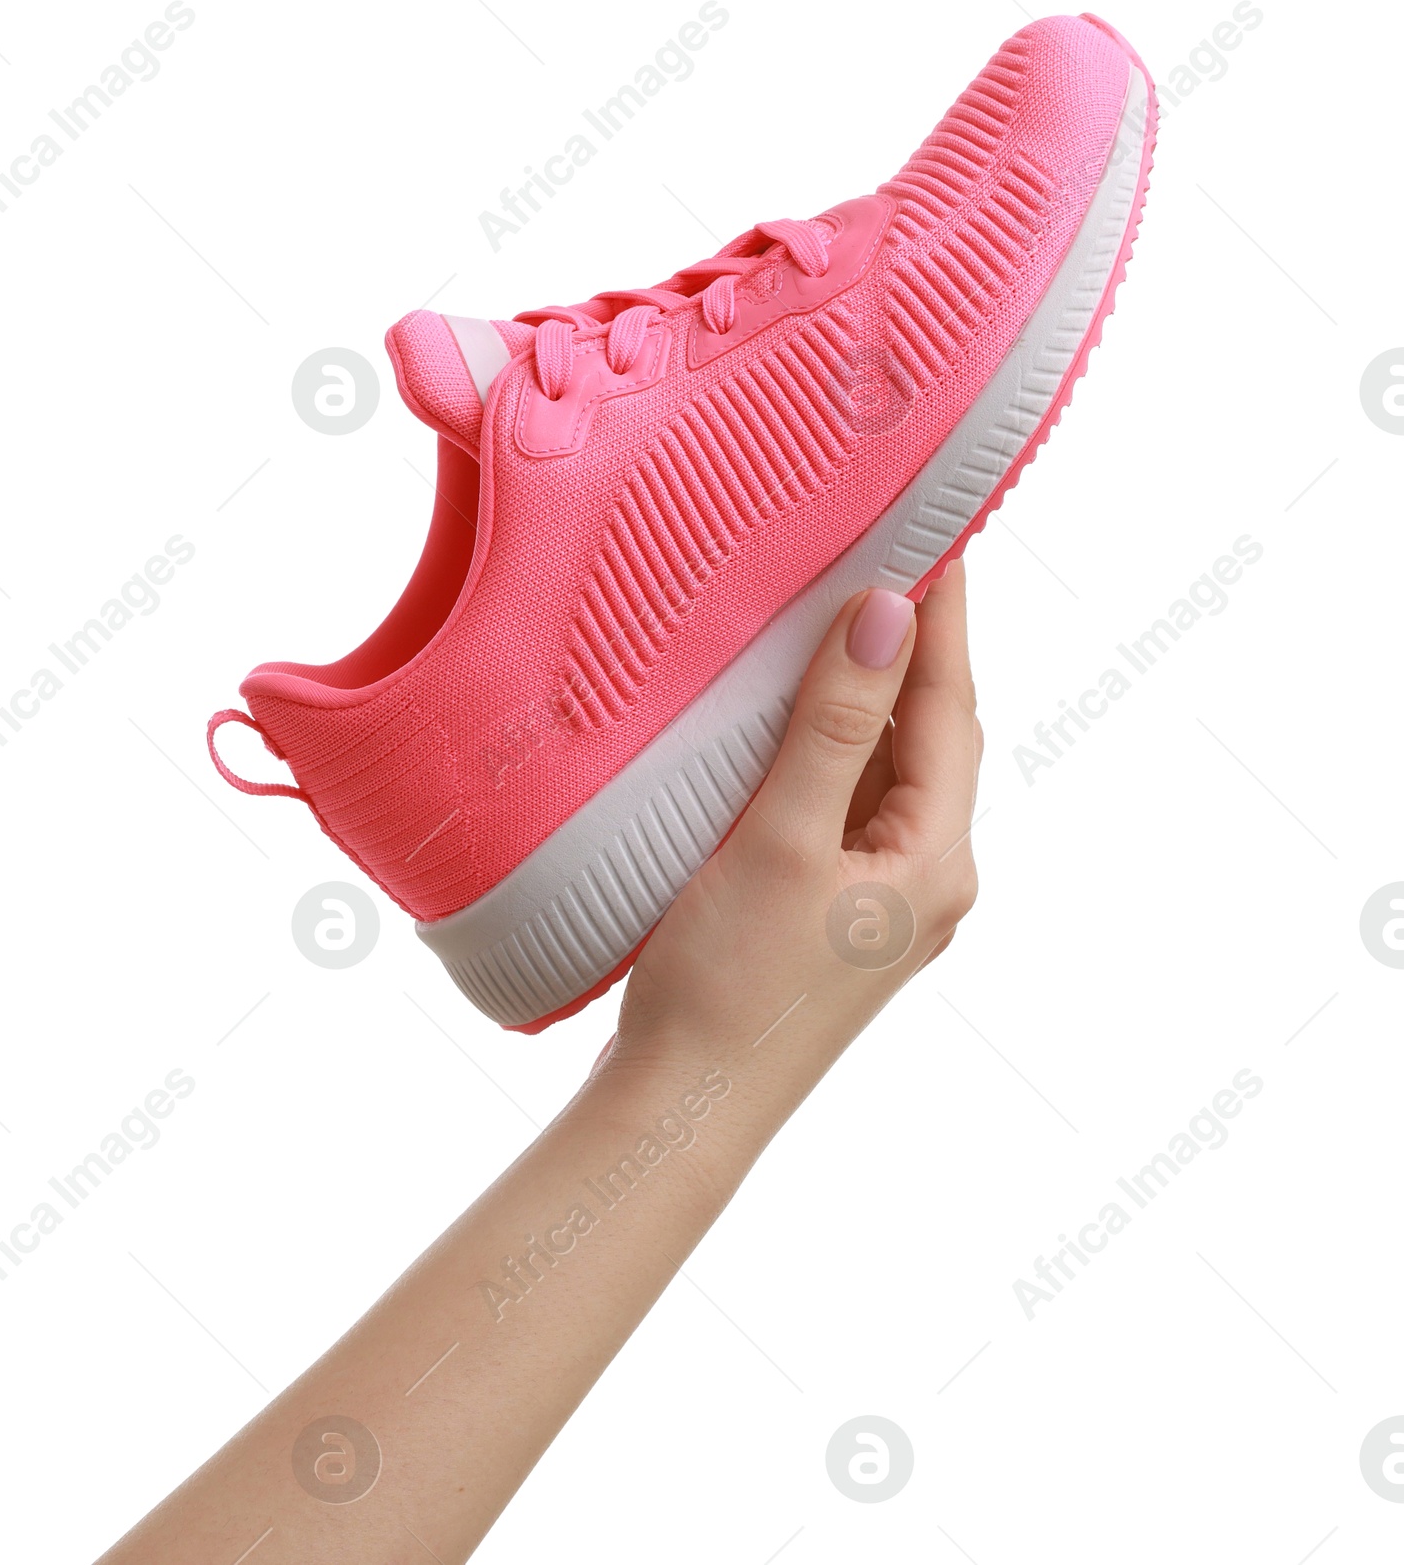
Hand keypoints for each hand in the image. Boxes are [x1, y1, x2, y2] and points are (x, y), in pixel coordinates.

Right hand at [614, 562, 981, 1095]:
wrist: (682, 1108)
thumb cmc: (729, 987)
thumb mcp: (782, 839)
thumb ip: (836, 725)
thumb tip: (888, 613)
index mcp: (937, 860)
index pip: (952, 706)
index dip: (942, 614)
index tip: (933, 526)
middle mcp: (928, 877)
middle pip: (931, 733)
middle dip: (912, 644)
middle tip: (885, 548)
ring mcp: (882, 899)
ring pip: (888, 766)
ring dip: (868, 691)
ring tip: (838, 609)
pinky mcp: (833, 911)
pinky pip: (848, 802)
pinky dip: (830, 745)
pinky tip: (791, 714)